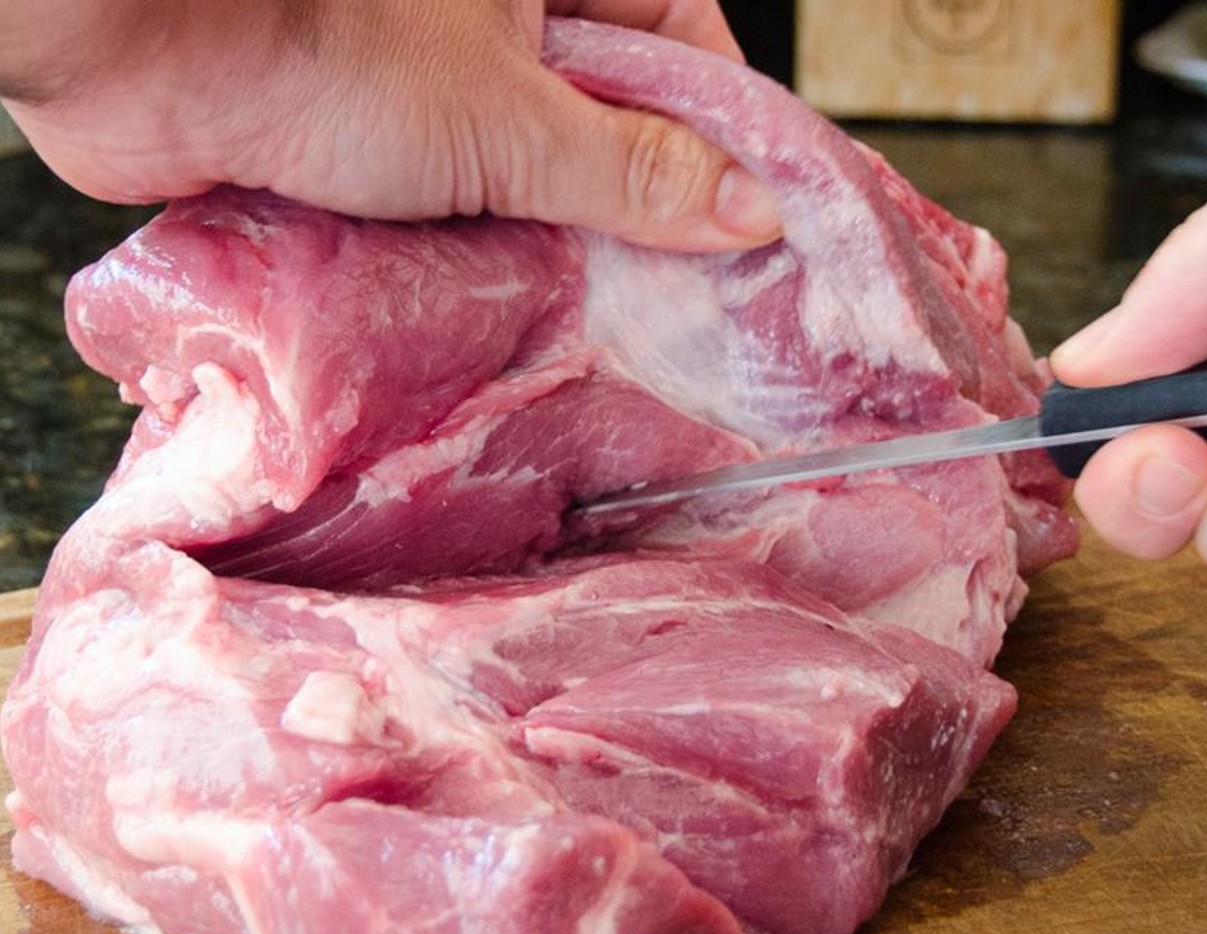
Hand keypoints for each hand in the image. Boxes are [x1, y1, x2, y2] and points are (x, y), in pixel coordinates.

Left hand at [0, 0, 781, 251]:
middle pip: (612, 117)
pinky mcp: (380, 145)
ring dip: (558, 241)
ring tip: (597, 315)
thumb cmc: (322, 37)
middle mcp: (502, 16)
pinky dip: (486, 256)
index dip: (725, 132)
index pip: (685, 39)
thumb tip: (746, 210)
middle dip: (638, 207)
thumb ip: (632, 170)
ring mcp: (439, 81)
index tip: (753, 219)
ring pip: (536, 172)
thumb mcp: (510, 113)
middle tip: (677, 292)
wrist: (136, 49)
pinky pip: (464, 206)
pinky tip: (509, 306)